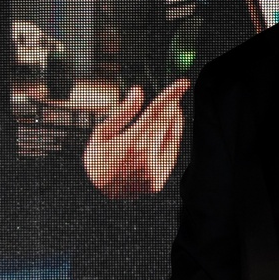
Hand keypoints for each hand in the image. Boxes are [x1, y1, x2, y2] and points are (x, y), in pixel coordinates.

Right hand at [83, 80, 189, 198]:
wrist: (97, 197)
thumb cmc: (96, 162)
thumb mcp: (102, 134)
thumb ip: (123, 112)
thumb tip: (138, 91)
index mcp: (130, 141)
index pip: (156, 111)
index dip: (170, 94)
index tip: (182, 83)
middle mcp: (145, 155)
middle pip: (166, 121)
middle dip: (174, 102)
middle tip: (179, 90)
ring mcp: (154, 168)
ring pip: (172, 137)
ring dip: (175, 119)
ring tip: (174, 107)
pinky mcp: (158, 179)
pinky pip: (171, 154)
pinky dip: (173, 138)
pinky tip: (171, 128)